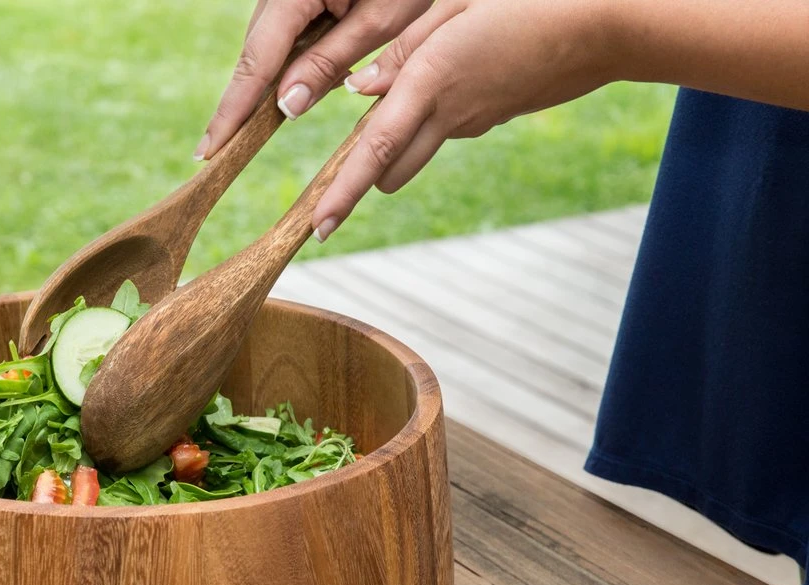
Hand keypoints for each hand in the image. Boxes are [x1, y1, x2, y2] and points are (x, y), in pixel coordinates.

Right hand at [196, 0, 433, 160]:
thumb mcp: (379, 19)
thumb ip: (328, 62)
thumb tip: (285, 107)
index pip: (256, 61)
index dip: (233, 110)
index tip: (211, 150)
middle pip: (255, 52)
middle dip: (250, 99)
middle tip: (230, 148)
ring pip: (268, 43)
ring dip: (278, 77)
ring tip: (279, 109)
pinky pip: (284, 29)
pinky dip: (294, 56)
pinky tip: (311, 71)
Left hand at [312, 0, 616, 240]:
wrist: (602, 25)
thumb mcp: (454, 7)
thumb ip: (402, 50)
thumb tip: (359, 90)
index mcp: (430, 80)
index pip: (375, 148)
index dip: (343, 191)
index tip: (319, 226)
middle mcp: (448, 112)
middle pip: (389, 168)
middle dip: (361, 176)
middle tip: (338, 174)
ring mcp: (472, 122)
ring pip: (415, 153)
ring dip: (395, 147)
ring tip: (398, 108)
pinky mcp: (491, 119)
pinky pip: (445, 128)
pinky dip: (429, 117)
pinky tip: (448, 81)